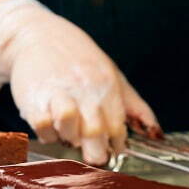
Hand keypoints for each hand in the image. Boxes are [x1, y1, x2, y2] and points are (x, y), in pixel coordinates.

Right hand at [0, 0, 158, 163]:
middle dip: (96, 153)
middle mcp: (84, 89)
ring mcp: (58, 94)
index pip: (118, 127)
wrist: (37, 35)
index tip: (112, 149)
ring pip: (70, 130)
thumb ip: (134, 105)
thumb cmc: (78, 58)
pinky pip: (43, 128)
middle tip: (93, 154)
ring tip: (70, 133)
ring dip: (70, 139)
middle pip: (95, 133)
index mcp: (106, 85)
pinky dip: (48, 134)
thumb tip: (155, 131)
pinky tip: (51, 125)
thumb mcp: (112, 74)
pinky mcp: (34, 99)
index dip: (117, 144)